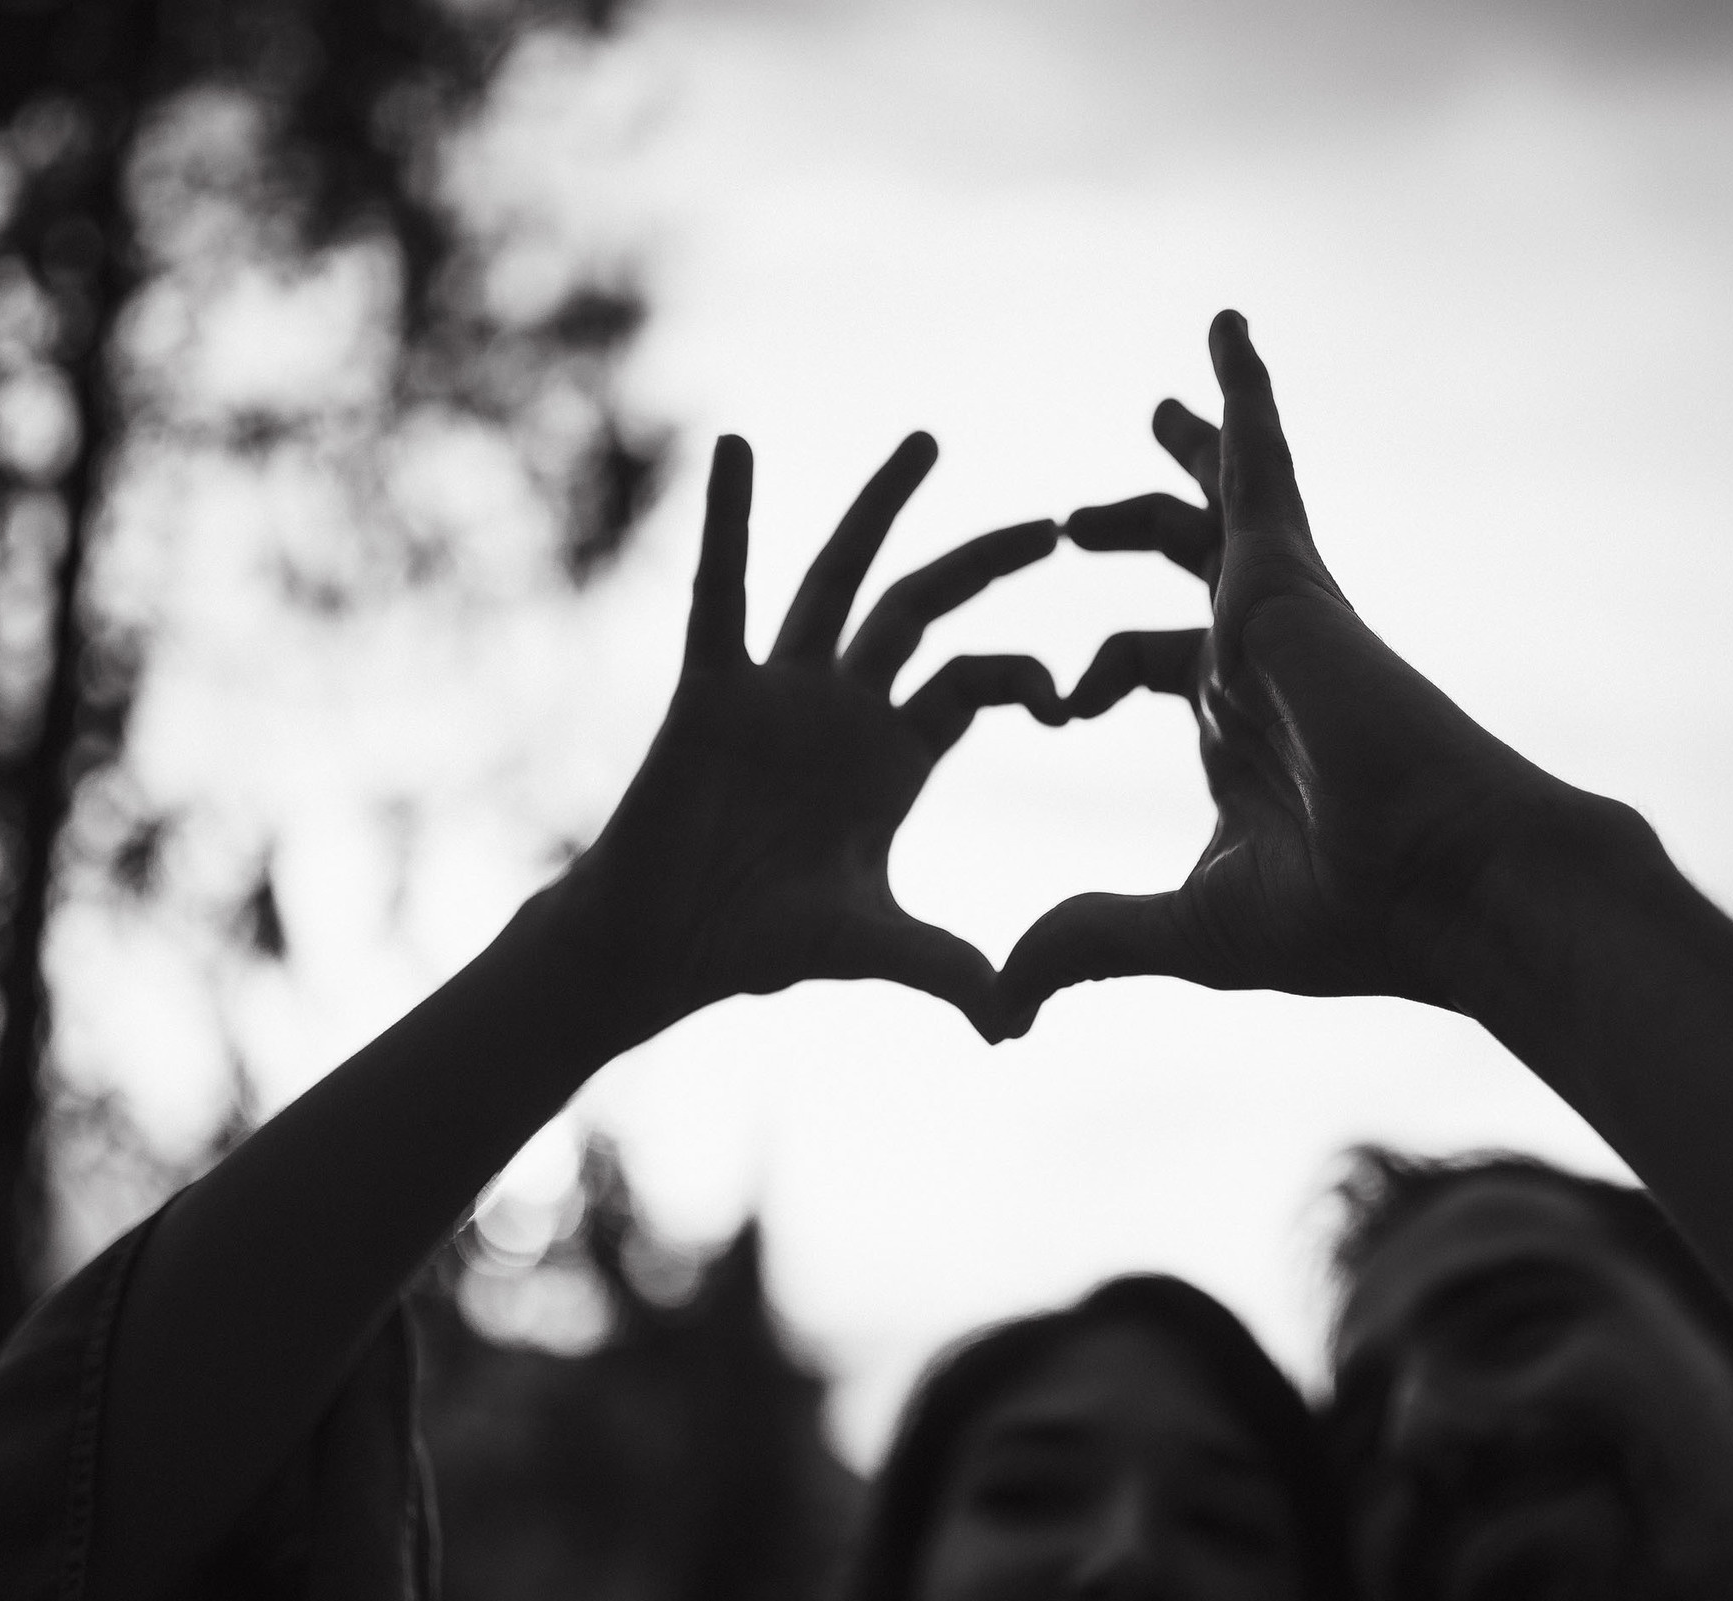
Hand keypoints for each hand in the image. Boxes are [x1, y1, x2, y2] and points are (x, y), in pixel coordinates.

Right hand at [552, 431, 1062, 1044]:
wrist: (662, 946)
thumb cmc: (760, 941)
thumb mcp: (876, 945)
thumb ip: (947, 968)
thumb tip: (1017, 1027)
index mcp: (895, 753)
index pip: (978, 683)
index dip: (1029, 676)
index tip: (1070, 695)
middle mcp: (844, 705)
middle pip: (925, 609)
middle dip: (985, 563)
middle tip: (1052, 522)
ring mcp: (778, 688)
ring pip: (841, 578)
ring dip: (882, 509)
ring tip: (929, 442)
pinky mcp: (711, 687)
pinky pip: (720, 592)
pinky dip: (728, 522)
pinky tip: (736, 450)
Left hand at [1000, 312, 1646, 1032]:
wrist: (1450, 883)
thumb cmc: (1349, 918)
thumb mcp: (1186, 930)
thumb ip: (1091, 940)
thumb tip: (1008, 1002)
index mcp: (1235, 731)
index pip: (1149, 669)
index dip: (1083, 678)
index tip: (1046, 705)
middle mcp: (1257, 661)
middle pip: (1188, 566)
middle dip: (1140, 526)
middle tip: (1084, 508)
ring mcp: (1279, 613)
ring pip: (1223, 504)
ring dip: (1188, 454)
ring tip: (1155, 406)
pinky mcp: (1291, 576)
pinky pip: (1260, 462)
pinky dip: (1244, 397)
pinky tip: (1222, 330)